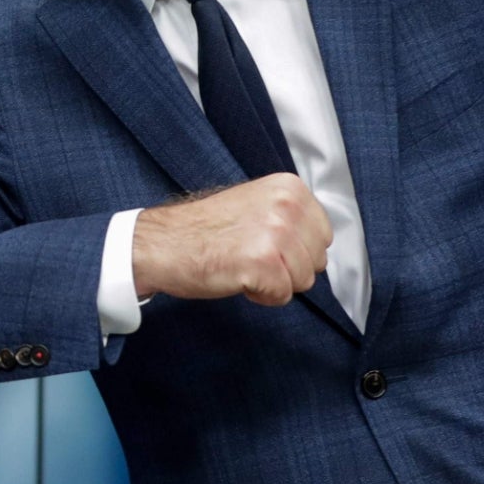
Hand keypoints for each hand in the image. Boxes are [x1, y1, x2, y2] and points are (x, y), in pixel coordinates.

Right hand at [131, 174, 331, 305]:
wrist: (159, 244)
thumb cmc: (202, 231)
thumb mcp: (256, 206)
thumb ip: (291, 217)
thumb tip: (319, 245)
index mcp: (288, 187)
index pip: (323, 234)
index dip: (297, 250)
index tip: (267, 245)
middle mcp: (286, 204)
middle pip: (317, 260)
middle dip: (289, 268)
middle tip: (252, 256)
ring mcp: (275, 232)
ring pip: (303, 280)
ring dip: (274, 282)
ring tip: (243, 265)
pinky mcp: (262, 261)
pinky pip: (282, 295)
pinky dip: (261, 295)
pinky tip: (237, 277)